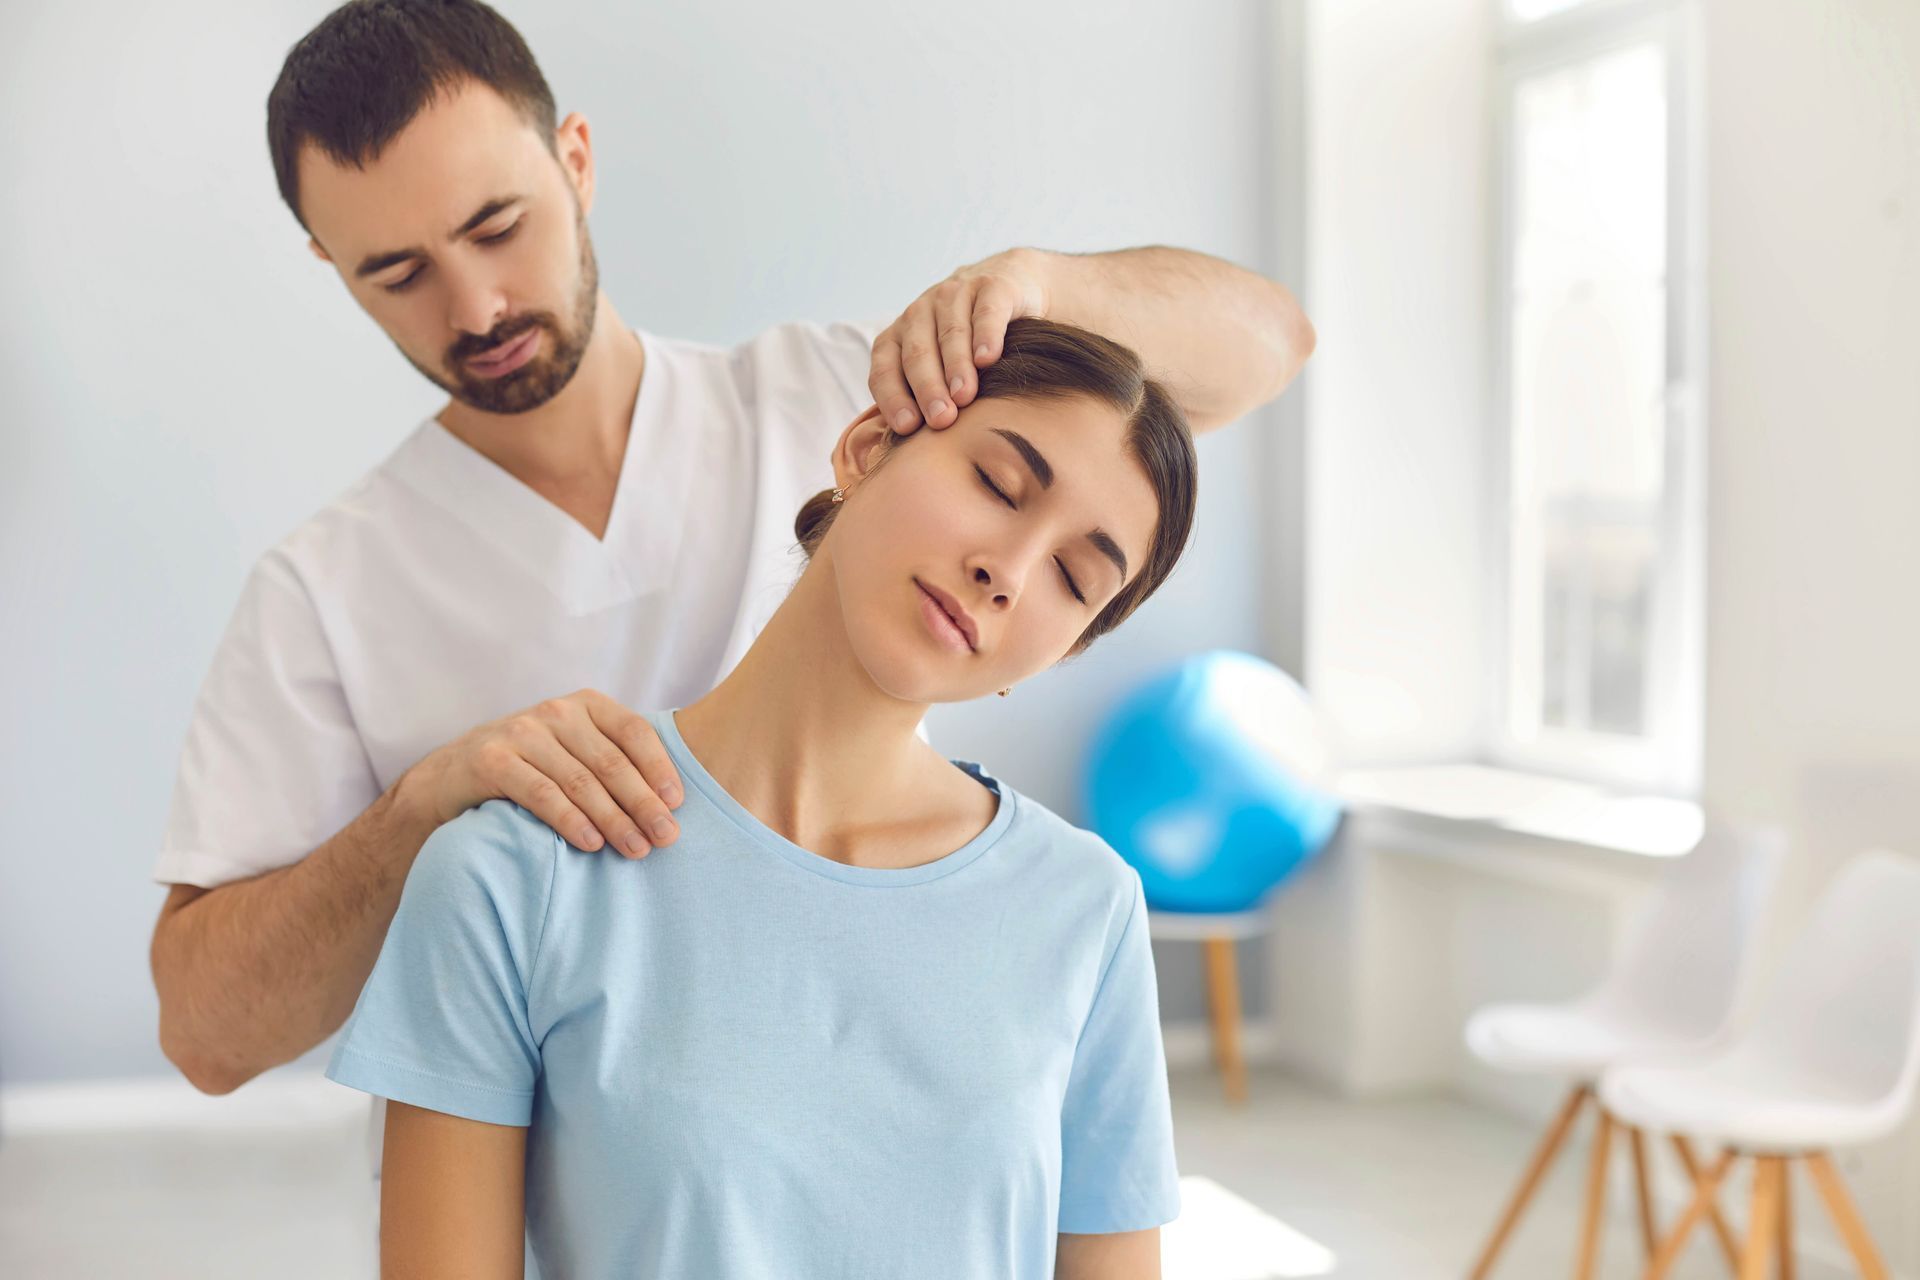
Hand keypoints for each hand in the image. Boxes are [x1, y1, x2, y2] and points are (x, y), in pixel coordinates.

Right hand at [398, 689, 683, 857]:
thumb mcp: (575, 751)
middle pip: (611, 761)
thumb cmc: (532, 766)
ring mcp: (521, 732)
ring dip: (613, 818)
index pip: (633, 731)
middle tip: (666, 838)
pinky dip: (569, 820)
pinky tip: (590, 844)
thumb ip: (616, 762)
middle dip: (643, 803)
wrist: (452, 775)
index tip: (678, 804)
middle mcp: (555, 712)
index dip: (659, 767)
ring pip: (579, 780)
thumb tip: (672, 804)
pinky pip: (541, 793)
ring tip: (635, 848)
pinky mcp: (492, 759)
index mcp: (585, 705)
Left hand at [868, 247, 1051, 434]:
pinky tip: (988, 359)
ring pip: (950, 333)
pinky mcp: (991, 286)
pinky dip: (985, 335)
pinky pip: (985, 312)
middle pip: (917, 353)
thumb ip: (925, 401)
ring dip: (956, 366)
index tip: (907, 427)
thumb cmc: (968, 347)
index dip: (893, 396)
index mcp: (899, 336)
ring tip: (964, 396)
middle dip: (927, 388)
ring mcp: (954, 295)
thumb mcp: (941, 369)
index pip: (885, 368)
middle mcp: (920, 312)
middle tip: (941, 419)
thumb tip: (917, 456)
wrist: (1009, 289)